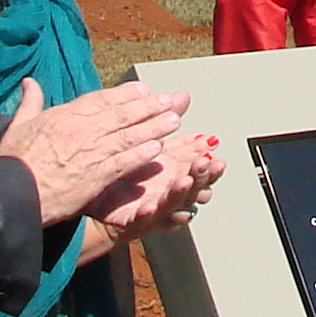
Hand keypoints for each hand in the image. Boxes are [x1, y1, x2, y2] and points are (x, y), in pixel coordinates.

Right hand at [0, 79, 189, 225]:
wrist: (12, 193)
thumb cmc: (12, 162)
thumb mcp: (17, 126)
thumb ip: (29, 103)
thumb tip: (29, 82)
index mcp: (63, 116)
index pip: (100, 99)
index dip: (124, 94)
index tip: (142, 90)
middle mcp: (81, 130)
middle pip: (121, 114)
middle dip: (147, 107)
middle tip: (168, 101)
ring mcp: (90, 153)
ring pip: (128, 136)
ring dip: (153, 127)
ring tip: (173, 120)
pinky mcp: (96, 177)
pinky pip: (124, 162)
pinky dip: (142, 154)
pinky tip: (158, 149)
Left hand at [91, 132, 223, 244]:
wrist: (101, 203)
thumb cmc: (131, 174)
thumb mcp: (152, 143)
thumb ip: (168, 119)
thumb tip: (183, 95)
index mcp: (176, 173)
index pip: (199, 166)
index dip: (209, 156)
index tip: (214, 145)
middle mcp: (170, 193)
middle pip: (194, 187)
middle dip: (202, 174)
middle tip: (205, 162)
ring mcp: (154, 209)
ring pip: (173, 204)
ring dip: (180, 193)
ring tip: (182, 181)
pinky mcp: (132, 221)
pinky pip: (141, 220)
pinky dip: (147, 214)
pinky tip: (149, 207)